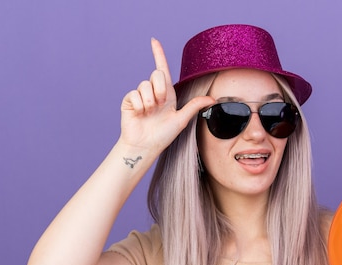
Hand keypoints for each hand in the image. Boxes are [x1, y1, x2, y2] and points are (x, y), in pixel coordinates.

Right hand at [118, 38, 212, 156]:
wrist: (145, 146)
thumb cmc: (163, 136)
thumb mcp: (181, 120)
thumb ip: (194, 106)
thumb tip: (212, 98)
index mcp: (167, 95)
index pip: (163, 70)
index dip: (158, 54)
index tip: (154, 41)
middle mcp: (154, 93)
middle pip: (156, 74)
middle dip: (160, 89)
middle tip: (161, 104)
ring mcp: (140, 96)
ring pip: (144, 84)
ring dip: (149, 100)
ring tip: (149, 113)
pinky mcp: (129, 101)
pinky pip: (134, 94)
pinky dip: (139, 105)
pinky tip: (140, 114)